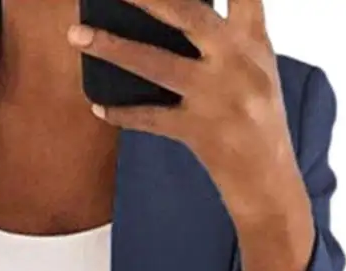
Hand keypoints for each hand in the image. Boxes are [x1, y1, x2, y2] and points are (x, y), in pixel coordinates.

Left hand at [67, 0, 301, 220]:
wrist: (267, 179)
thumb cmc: (258, 116)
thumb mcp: (258, 66)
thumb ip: (234, 30)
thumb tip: (178, 7)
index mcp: (253, 41)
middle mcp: (237, 62)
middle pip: (188, 14)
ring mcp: (217, 98)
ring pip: (157, 65)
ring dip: (113, 48)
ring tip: (78, 35)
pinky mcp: (199, 132)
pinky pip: (151, 119)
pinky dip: (123, 114)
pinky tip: (98, 107)